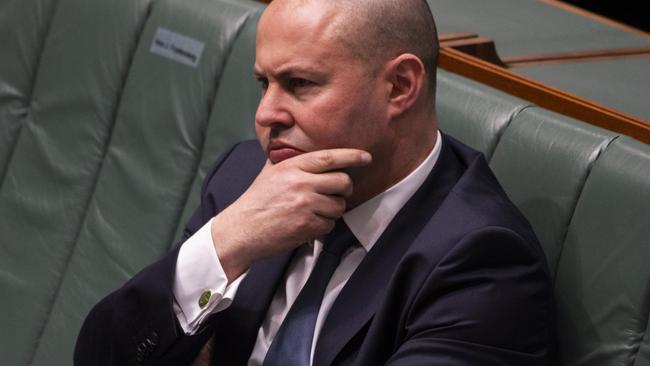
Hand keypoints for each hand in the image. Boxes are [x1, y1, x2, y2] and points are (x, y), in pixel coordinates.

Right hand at [211, 148, 371, 281]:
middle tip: (336, 193)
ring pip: (339, 205)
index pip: (330, 157)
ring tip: (314, 211)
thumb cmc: (257, 200)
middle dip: (344, 189)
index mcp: (292, 166)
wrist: (242, 229)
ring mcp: (305, 205)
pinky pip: (330, 224)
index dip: (352, 156)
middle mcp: (301, 183)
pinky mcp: (307, 225)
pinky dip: (323, 226)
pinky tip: (307, 223)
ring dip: (332, 210)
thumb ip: (290, 160)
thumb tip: (304, 148)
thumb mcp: (270, 172)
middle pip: (343, 182)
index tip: (366, 157)